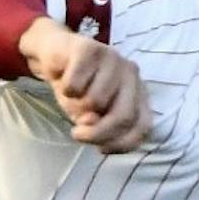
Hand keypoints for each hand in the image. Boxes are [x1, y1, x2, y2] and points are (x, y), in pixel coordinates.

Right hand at [20, 19, 151, 152]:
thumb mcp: (89, 115)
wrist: (55, 53)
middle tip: (77, 134)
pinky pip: (75, 85)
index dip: (122, 145)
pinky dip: (65, 89)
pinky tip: (64, 80)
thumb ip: (99, 125)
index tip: (100, 150)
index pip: (142, 127)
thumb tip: (92, 122)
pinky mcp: (90, 49)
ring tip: (72, 96)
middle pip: (123, 116)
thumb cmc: (79, 88)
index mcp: (138, 92)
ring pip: (95, 101)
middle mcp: (131, 74)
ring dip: (76, 106)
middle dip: (97, 134)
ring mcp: (113, 59)